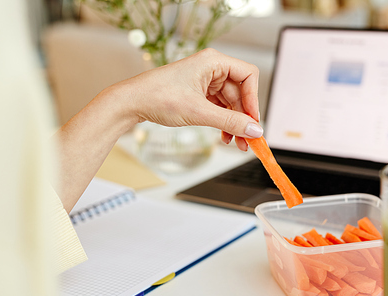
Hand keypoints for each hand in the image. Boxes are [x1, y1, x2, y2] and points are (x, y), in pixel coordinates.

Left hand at [108, 48, 262, 150]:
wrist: (132, 103)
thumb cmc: (158, 97)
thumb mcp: (199, 112)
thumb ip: (230, 121)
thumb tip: (254, 129)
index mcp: (213, 61)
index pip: (248, 75)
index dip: (253, 99)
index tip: (253, 120)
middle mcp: (211, 68)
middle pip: (240, 92)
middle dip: (244, 117)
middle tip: (248, 139)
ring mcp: (205, 81)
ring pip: (230, 103)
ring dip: (234, 123)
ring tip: (236, 142)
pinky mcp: (199, 93)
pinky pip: (219, 107)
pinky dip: (223, 122)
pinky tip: (224, 136)